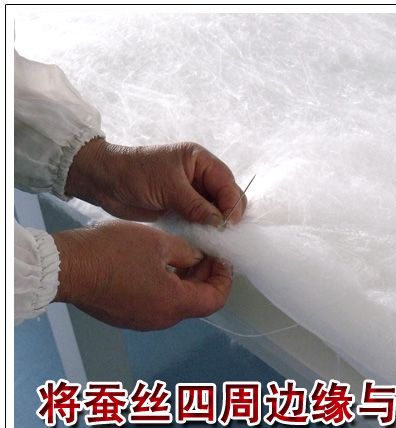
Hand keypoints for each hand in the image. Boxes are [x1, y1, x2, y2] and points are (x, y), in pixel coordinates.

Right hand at [52, 221, 231, 329]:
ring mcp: (142, 321)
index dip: (224, 279)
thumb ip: (186, 253)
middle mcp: (161, 319)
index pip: (215, 299)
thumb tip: (198, 259)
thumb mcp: (157, 243)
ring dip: (186, 281)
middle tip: (205, 252)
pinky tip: (160, 264)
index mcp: (173, 304)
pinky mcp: (127, 316)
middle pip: (196, 302)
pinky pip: (157, 304)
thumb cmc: (112, 254)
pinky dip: (167, 286)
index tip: (223, 259)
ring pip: (176, 303)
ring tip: (184, 254)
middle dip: (205, 277)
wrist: (66, 268)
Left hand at [65, 138, 246, 225]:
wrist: (105, 182)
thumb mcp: (169, 187)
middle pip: (227, 197)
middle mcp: (200, 176)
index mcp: (200, 161)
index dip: (231, 204)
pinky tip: (204, 239)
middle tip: (222, 234)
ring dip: (216, 224)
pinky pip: (202, 220)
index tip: (228, 224)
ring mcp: (192, 193)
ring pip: (216, 211)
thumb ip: (196, 205)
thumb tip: (221, 223)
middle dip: (227, 215)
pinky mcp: (183, 208)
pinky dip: (205, 230)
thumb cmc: (136, 174)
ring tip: (214, 239)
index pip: (227, 183)